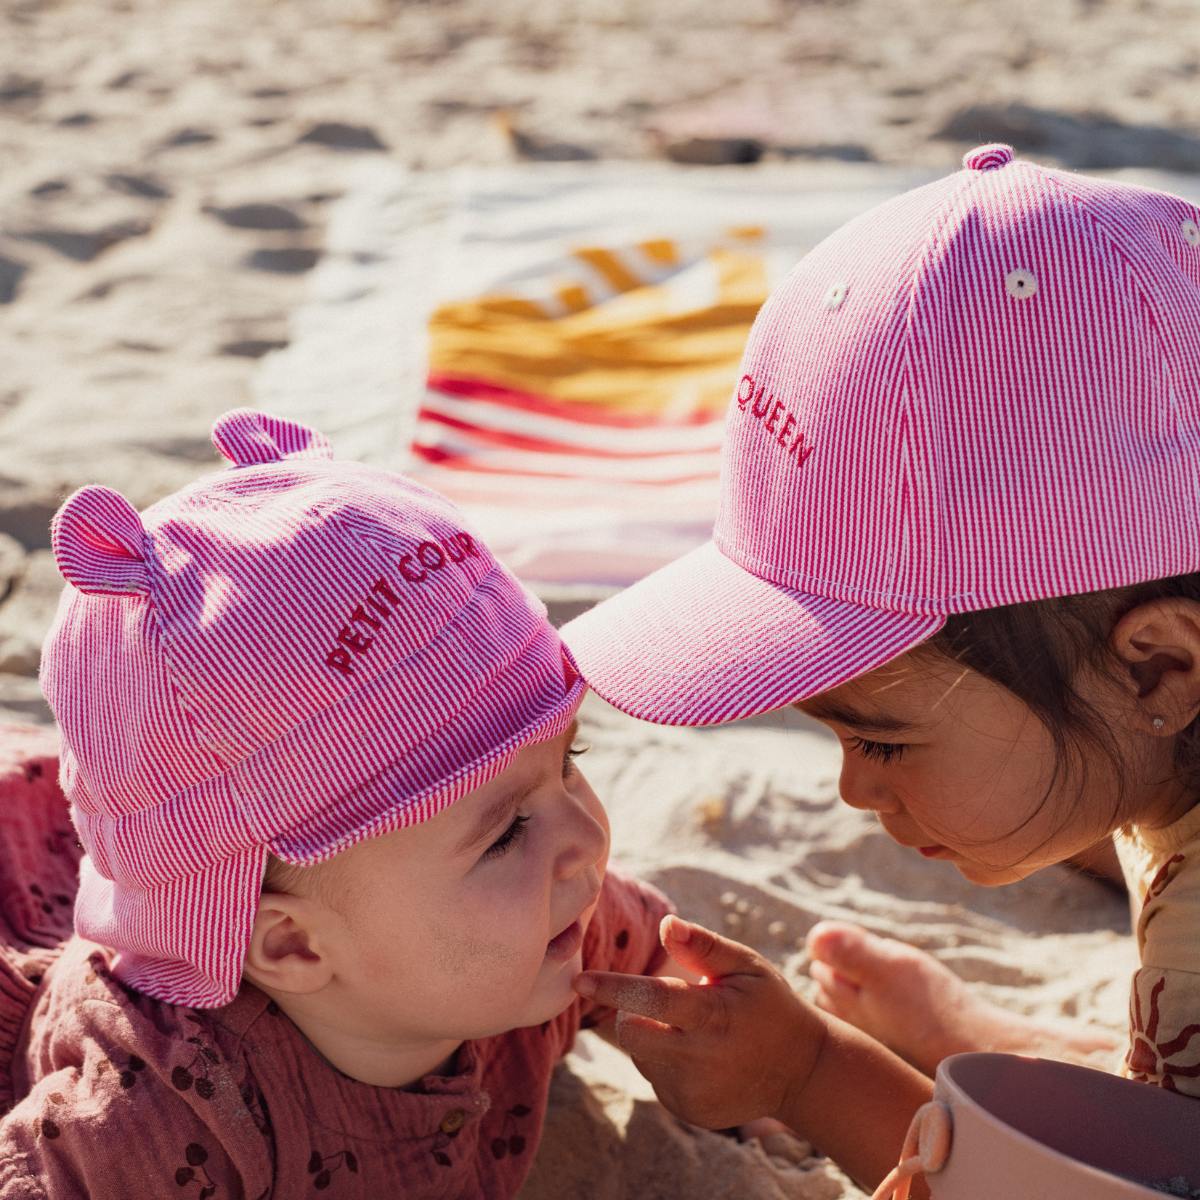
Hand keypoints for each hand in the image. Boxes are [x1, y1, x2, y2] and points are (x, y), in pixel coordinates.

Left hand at [573, 915, 827, 1129]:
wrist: (803, 1071)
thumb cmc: (769, 1004)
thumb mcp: (746, 966)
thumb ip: (703, 945)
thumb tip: (665, 923)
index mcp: (714, 1015)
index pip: (653, 1000)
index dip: (613, 989)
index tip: (580, 980)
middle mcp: (700, 1060)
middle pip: (630, 1034)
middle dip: (627, 1013)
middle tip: (657, 1001)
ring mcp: (693, 1092)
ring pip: (640, 1055)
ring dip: (650, 1035)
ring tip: (692, 1029)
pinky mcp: (689, 1110)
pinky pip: (655, 1078)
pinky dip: (664, 1061)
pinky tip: (699, 1055)